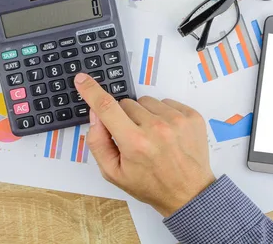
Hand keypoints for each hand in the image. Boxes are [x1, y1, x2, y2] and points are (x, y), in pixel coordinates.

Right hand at [74, 73, 214, 216]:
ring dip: (144, 115)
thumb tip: (95, 115)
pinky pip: (166, 102)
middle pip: (126, 104)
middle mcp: (156, 128)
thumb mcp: (113, 173)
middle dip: (124, 117)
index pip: (106, 107)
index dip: (91, 91)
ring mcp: (176, 120)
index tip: (82, 79)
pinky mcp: (191, 116)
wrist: (188, 193)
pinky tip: (167, 133)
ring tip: (153, 137)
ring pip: (145, 102)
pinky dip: (162, 114)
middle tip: (134, 138)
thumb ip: (98, 142)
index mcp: (134, 143)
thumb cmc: (150, 185)